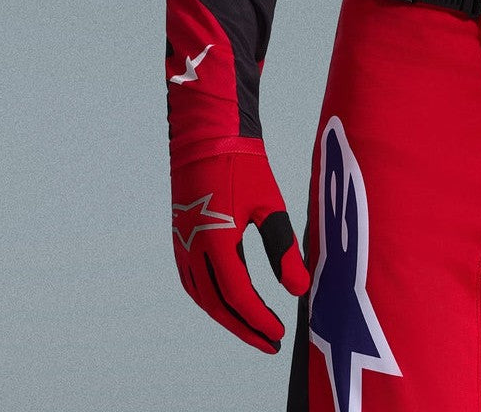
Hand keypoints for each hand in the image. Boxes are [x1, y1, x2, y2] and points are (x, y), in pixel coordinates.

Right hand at [171, 146, 310, 352]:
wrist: (208, 138)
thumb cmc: (244, 167)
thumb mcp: (269, 205)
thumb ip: (283, 248)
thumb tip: (299, 289)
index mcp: (215, 242)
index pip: (238, 296)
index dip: (259, 319)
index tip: (279, 333)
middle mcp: (193, 251)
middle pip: (218, 306)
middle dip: (245, 328)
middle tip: (269, 342)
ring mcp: (183, 248)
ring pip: (203, 298)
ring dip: (228, 318)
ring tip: (253, 329)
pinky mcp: (181, 242)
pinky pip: (195, 284)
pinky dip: (213, 301)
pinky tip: (230, 305)